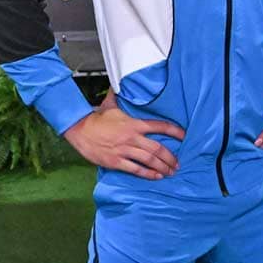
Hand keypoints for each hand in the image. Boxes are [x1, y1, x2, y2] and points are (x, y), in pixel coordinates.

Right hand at [61, 107, 183, 177]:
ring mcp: (124, 150)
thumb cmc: (95, 119)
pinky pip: (136, 169)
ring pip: (149, 160)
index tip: (184, 136)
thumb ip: (119, 96)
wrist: (79, 129)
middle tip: (177, 163)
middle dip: (170, 157)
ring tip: (170, 171)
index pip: (159, 126)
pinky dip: (148, 174)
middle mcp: (131, 137)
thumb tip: (120, 85)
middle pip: (157, 148)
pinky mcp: (116, 161)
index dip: (174, 131)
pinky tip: (156, 176)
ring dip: (162, 167)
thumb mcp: (110, 105)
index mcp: (133, 124)